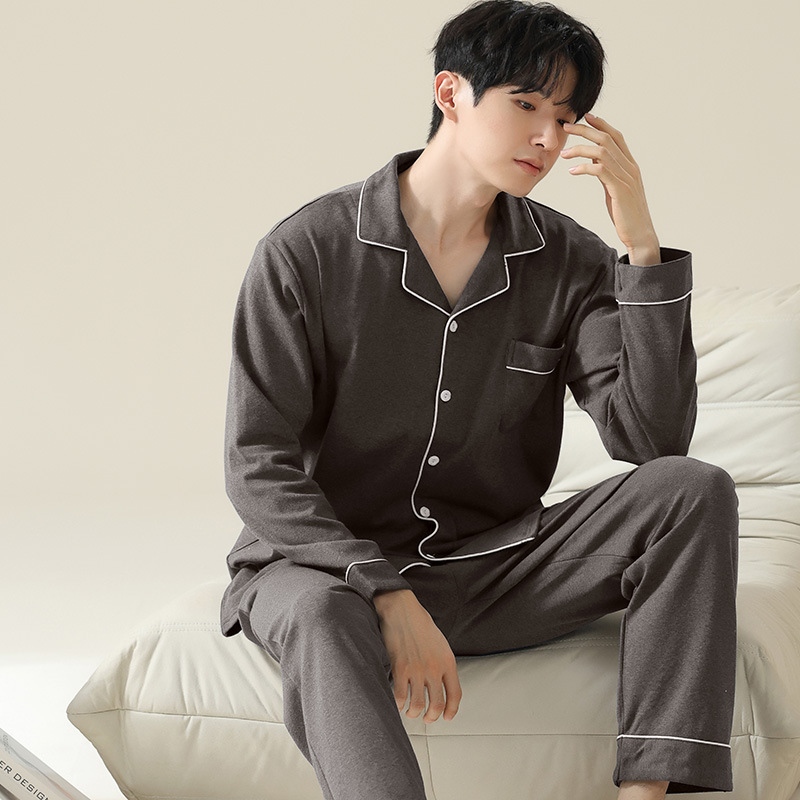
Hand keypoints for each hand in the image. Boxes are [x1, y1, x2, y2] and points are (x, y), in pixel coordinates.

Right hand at [374, 590, 461, 722]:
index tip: (447, 717)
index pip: (455, 694)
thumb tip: (440, 683)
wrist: (402, 609)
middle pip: (437, 704)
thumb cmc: (420, 623)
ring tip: (411, 712)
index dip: (452, 710)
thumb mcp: (440, 643)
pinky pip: (400, 696)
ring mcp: (417, 669)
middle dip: (432, 716)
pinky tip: (398, 702)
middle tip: (427, 718)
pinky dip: (399, 704)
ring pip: (418, 705)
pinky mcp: (399, 668)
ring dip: (414, 713)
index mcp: (448, 661)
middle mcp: (434, 668)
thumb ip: (442, 664)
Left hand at [560, 112, 659, 258]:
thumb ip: (606, 172)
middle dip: (585, 130)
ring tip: (564, 153)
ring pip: (602, 152)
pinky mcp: (619, 189)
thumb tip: (593, 159)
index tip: (586, 117)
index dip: (601, 124)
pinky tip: (572, 171)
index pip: (616, 136)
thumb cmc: (626, 213)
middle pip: (607, 139)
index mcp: (630, 165)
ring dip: (580, 149)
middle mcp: (630, 167)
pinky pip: (599, 171)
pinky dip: (584, 168)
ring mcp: (626, 177)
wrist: (639, 234)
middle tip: (567, 126)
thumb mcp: (614, 188)